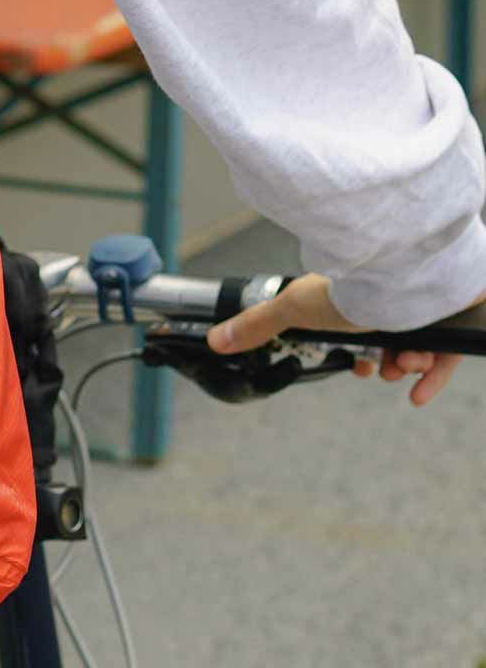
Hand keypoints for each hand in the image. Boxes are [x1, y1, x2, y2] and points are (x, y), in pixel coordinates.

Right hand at [206, 271, 465, 406]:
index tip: (354, 365)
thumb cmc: (353, 286)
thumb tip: (216, 338)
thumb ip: (259, 325)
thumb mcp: (295, 309)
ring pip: (413, 349)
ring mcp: (421, 310)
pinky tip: (419, 391)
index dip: (353, 355)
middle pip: (384, 343)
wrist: (407, 275)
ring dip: (403, 367)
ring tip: (404, 365)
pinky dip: (432, 377)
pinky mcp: (451, 320)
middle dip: (379, 364)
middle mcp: (387, 302)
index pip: (352, 329)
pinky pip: (446, 356)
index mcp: (352, 297)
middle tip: (378, 368)